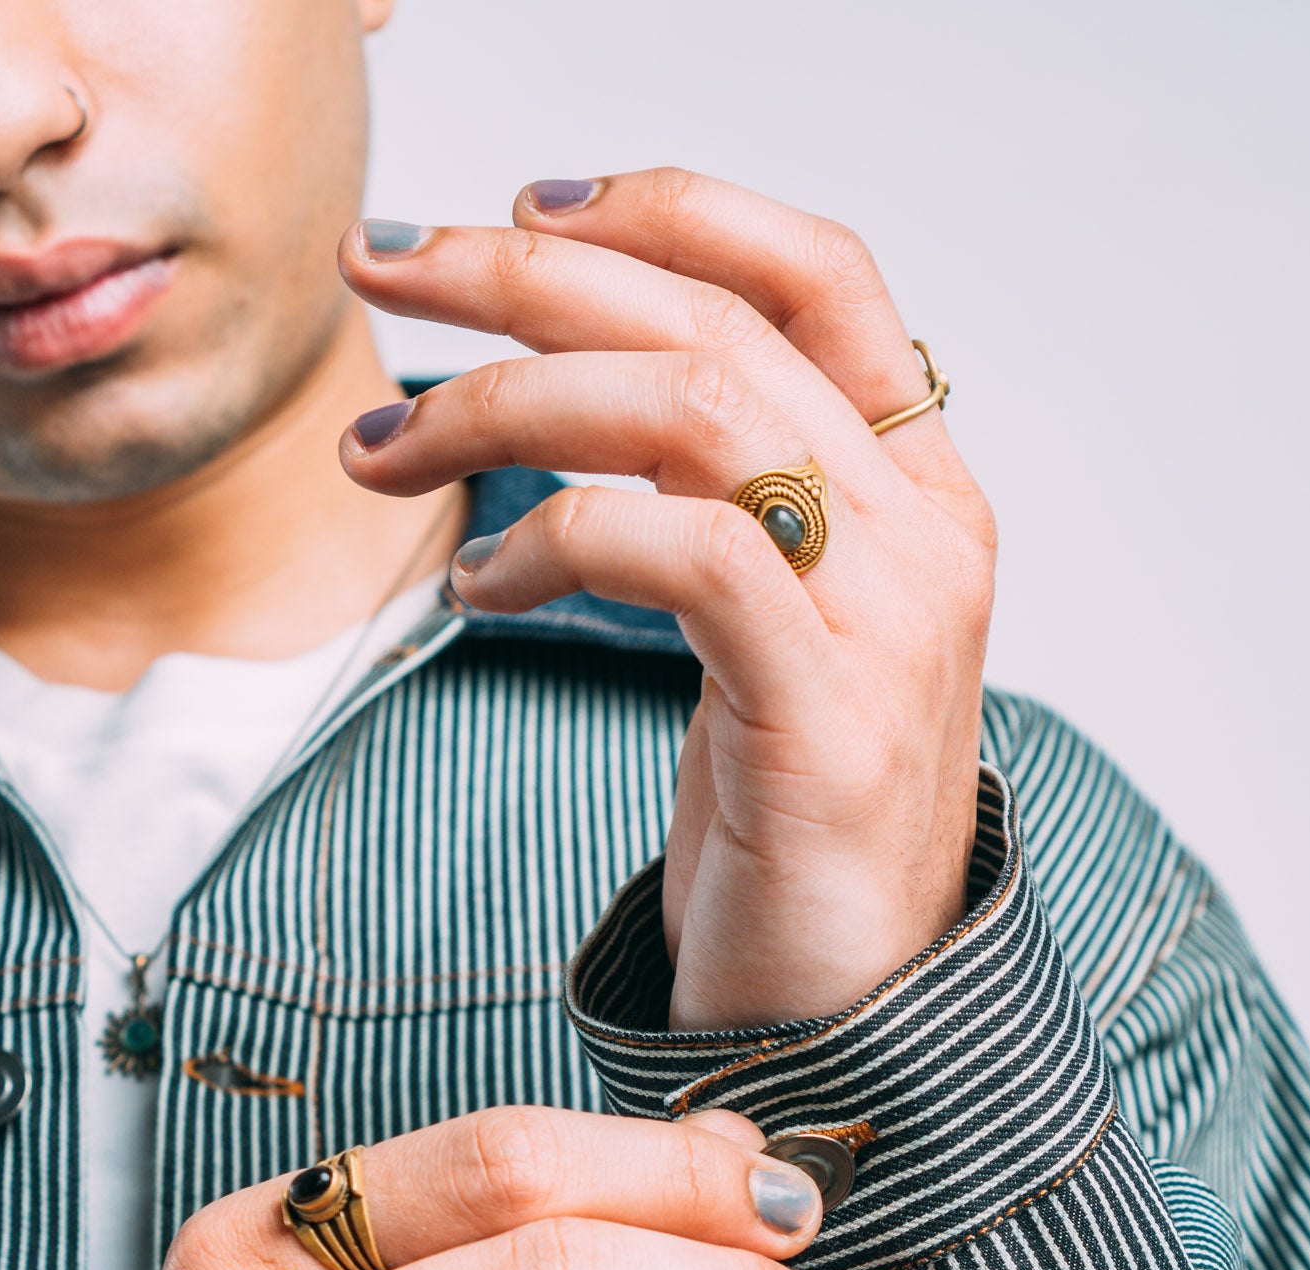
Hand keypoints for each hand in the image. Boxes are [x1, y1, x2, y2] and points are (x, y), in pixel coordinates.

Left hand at [336, 168, 995, 1028]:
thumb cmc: (793, 834)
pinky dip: (551, 541)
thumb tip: (576, 404)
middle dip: (522, 275)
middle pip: (716, 321)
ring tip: (384, 451)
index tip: (523, 208)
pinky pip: (675, 551)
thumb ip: (722, 509)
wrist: (857, 1021)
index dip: (669, 209)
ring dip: (502, 402)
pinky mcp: (825, 712)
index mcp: (922, 496)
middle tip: (382, 274)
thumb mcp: (768, 640)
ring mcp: (890, 619)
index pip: (816, 276)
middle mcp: (927, 533)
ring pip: (688, 409)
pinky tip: (478, 589)